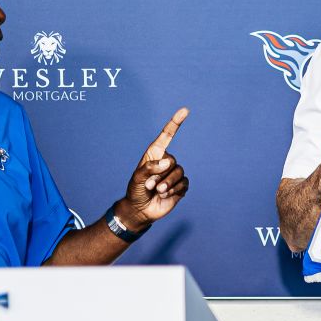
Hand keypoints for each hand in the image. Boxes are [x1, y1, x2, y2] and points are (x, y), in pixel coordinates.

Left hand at [120, 107, 189, 230]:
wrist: (141, 210)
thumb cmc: (136, 191)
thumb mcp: (137, 178)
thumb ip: (150, 168)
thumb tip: (167, 163)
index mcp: (155, 154)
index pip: (167, 136)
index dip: (175, 123)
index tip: (185, 110)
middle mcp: (166, 162)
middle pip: (173, 161)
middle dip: (160, 175)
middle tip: (150, 184)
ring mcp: (174, 174)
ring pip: (179, 173)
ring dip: (167, 184)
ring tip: (157, 191)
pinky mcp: (181, 186)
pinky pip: (183, 184)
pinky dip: (173, 190)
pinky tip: (165, 195)